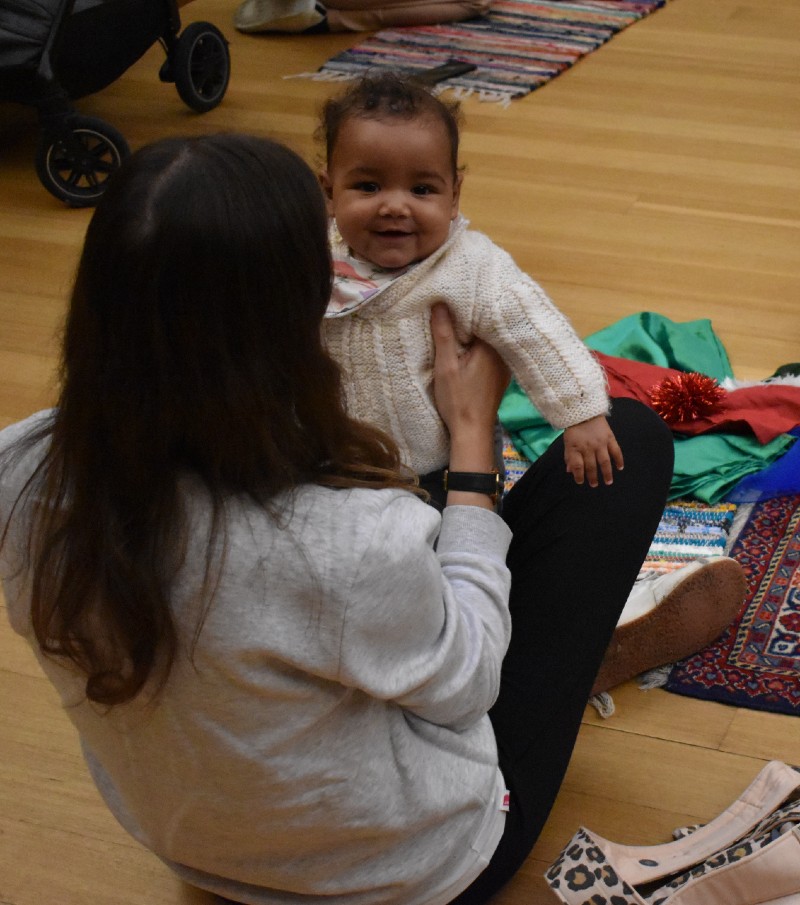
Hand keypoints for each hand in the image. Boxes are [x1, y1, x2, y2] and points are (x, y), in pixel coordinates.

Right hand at [431, 304, 509, 444]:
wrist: (472, 432)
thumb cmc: (458, 400)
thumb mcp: (446, 366)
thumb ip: (444, 334)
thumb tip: (440, 302)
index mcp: (492, 346)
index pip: (481, 314)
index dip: (465, 305)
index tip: (450, 296)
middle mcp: (503, 352)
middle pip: (485, 325)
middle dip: (468, 316)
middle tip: (449, 304)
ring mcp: (504, 364)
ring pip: (488, 338)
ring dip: (473, 331)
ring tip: (455, 319)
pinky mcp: (500, 374)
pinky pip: (490, 350)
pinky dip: (478, 345)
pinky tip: (466, 344)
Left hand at [563, 415, 623, 486]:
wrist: (584, 410)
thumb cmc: (574, 428)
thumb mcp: (567, 442)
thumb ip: (569, 457)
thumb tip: (570, 471)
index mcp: (575, 447)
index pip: (577, 466)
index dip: (578, 476)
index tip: (580, 482)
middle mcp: (588, 447)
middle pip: (591, 466)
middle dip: (592, 477)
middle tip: (594, 485)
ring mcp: (600, 443)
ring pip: (604, 461)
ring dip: (607, 473)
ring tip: (608, 482)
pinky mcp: (609, 437)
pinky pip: (616, 451)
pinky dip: (619, 460)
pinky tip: (620, 468)